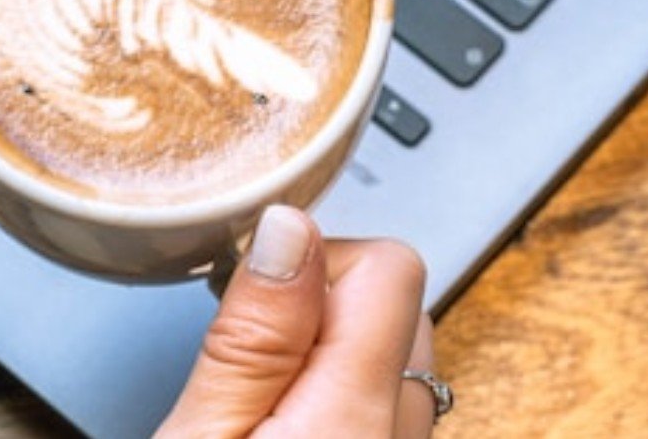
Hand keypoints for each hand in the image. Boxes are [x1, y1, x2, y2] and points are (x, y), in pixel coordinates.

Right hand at [158, 207, 438, 437]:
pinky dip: (339, 401)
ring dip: (331, 360)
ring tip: (259, 407)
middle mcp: (401, 432)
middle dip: (319, 310)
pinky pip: (384, 410)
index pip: (388, 264)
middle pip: (395, 307)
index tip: (251, 301)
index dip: (311, 262)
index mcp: (358, 411)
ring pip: (391, 361)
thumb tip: (289, 228)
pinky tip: (282, 430)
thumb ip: (251, 340)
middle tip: (246, 362)